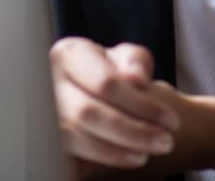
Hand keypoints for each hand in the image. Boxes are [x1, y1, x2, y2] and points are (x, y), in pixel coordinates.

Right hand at [49, 37, 180, 175]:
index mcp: (68, 54)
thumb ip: (135, 61)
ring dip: (113, 151)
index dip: (141, 105)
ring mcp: (42, 110)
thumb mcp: (128, 58)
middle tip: (165, 143)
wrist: (93, 89)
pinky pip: (65, 155)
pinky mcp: (45, 137)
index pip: (106, 83)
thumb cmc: (113, 70)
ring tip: (144, 155)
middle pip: (89, 113)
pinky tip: (119, 161)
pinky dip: (92, 160)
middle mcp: (48, 81)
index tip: (171, 121)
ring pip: (75, 138)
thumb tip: (135, 79)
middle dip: (131, 132)